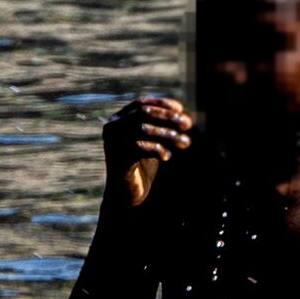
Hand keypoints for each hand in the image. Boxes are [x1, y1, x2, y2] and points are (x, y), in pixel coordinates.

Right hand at [104, 96, 192, 211]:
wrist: (128, 194)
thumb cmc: (143, 165)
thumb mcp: (153, 141)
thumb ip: (162, 127)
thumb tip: (183, 116)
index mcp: (118, 121)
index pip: (140, 104)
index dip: (161, 104)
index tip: (181, 110)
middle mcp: (111, 129)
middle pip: (143, 114)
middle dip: (168, 117)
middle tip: (188, 125)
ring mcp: (112, 144)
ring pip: (143, 129)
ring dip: (168, 134)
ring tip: (185, 142)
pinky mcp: (117, 159)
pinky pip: (140, 147)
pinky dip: (158, 149)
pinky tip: (167, 157)